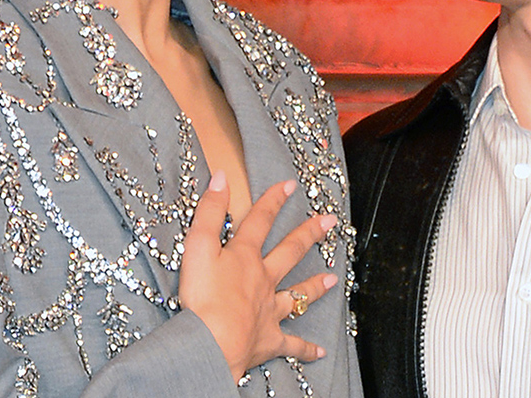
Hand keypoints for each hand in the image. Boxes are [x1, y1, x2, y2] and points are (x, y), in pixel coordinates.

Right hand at [178, 171, 338, 378]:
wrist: (214, 341)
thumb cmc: (203, 296)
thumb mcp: (198, 246)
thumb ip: (209, 212)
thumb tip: (221, 178)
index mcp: (245, 256)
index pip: (260, 221)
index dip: (273, 201)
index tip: (290, 186)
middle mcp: (263, 279)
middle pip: (289, 252)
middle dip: (309, 235)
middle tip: (330, 222)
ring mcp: (269, 310)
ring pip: (297, 295)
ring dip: (315, 287)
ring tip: (332, 279)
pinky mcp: (270, 339)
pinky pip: (292, 345)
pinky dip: (306, 349)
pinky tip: (320, 352)